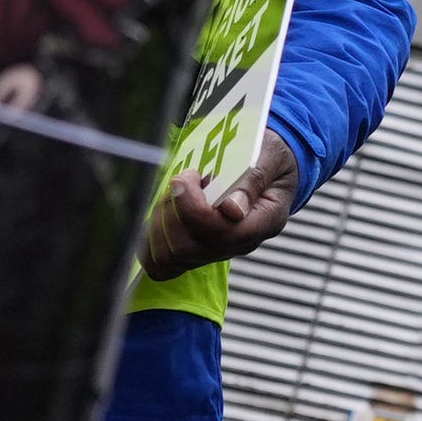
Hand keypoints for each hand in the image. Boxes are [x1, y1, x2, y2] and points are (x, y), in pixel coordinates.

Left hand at [142, 130, 301, 276]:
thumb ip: (253, 181)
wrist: (270, 167)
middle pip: (189, 248)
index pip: (222, 232)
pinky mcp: (196, 252)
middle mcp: (241, 243)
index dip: (193, 208)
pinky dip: (151, 239)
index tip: (186, 177)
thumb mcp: (270, 157)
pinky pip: (162, 263)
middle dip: (172, 212)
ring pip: (171, 255)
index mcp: (265, 221)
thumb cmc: (268, 158)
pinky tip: (161, 212)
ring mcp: (218, 251)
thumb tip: (232, 209)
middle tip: (180, 181)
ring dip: (160, 221)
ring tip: (172, 194)